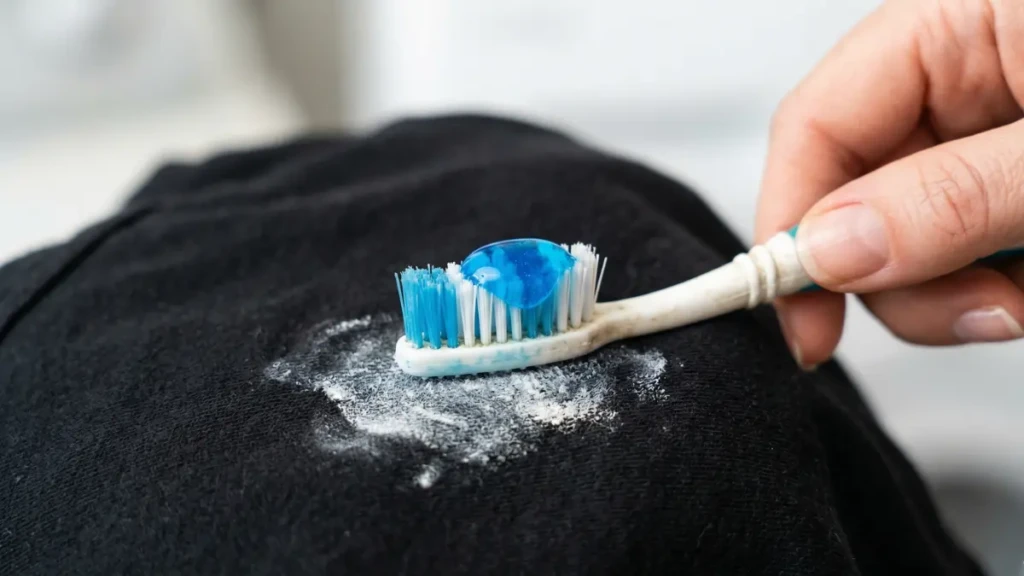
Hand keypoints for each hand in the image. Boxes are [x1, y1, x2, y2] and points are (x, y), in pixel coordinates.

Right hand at [756, 0, 1023, 368]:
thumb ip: (949, 197)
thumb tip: (829, 251)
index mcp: (952, 23)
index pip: (816, 125)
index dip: (792, 226)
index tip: (804, 320)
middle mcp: (964, 76)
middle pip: (859, 195)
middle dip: (903, 277)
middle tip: (977, 315)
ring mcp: (996, 131)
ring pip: (915, 237)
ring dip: (960, 291)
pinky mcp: (1019, 179)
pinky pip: (973, 246)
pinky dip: (1000, 283)